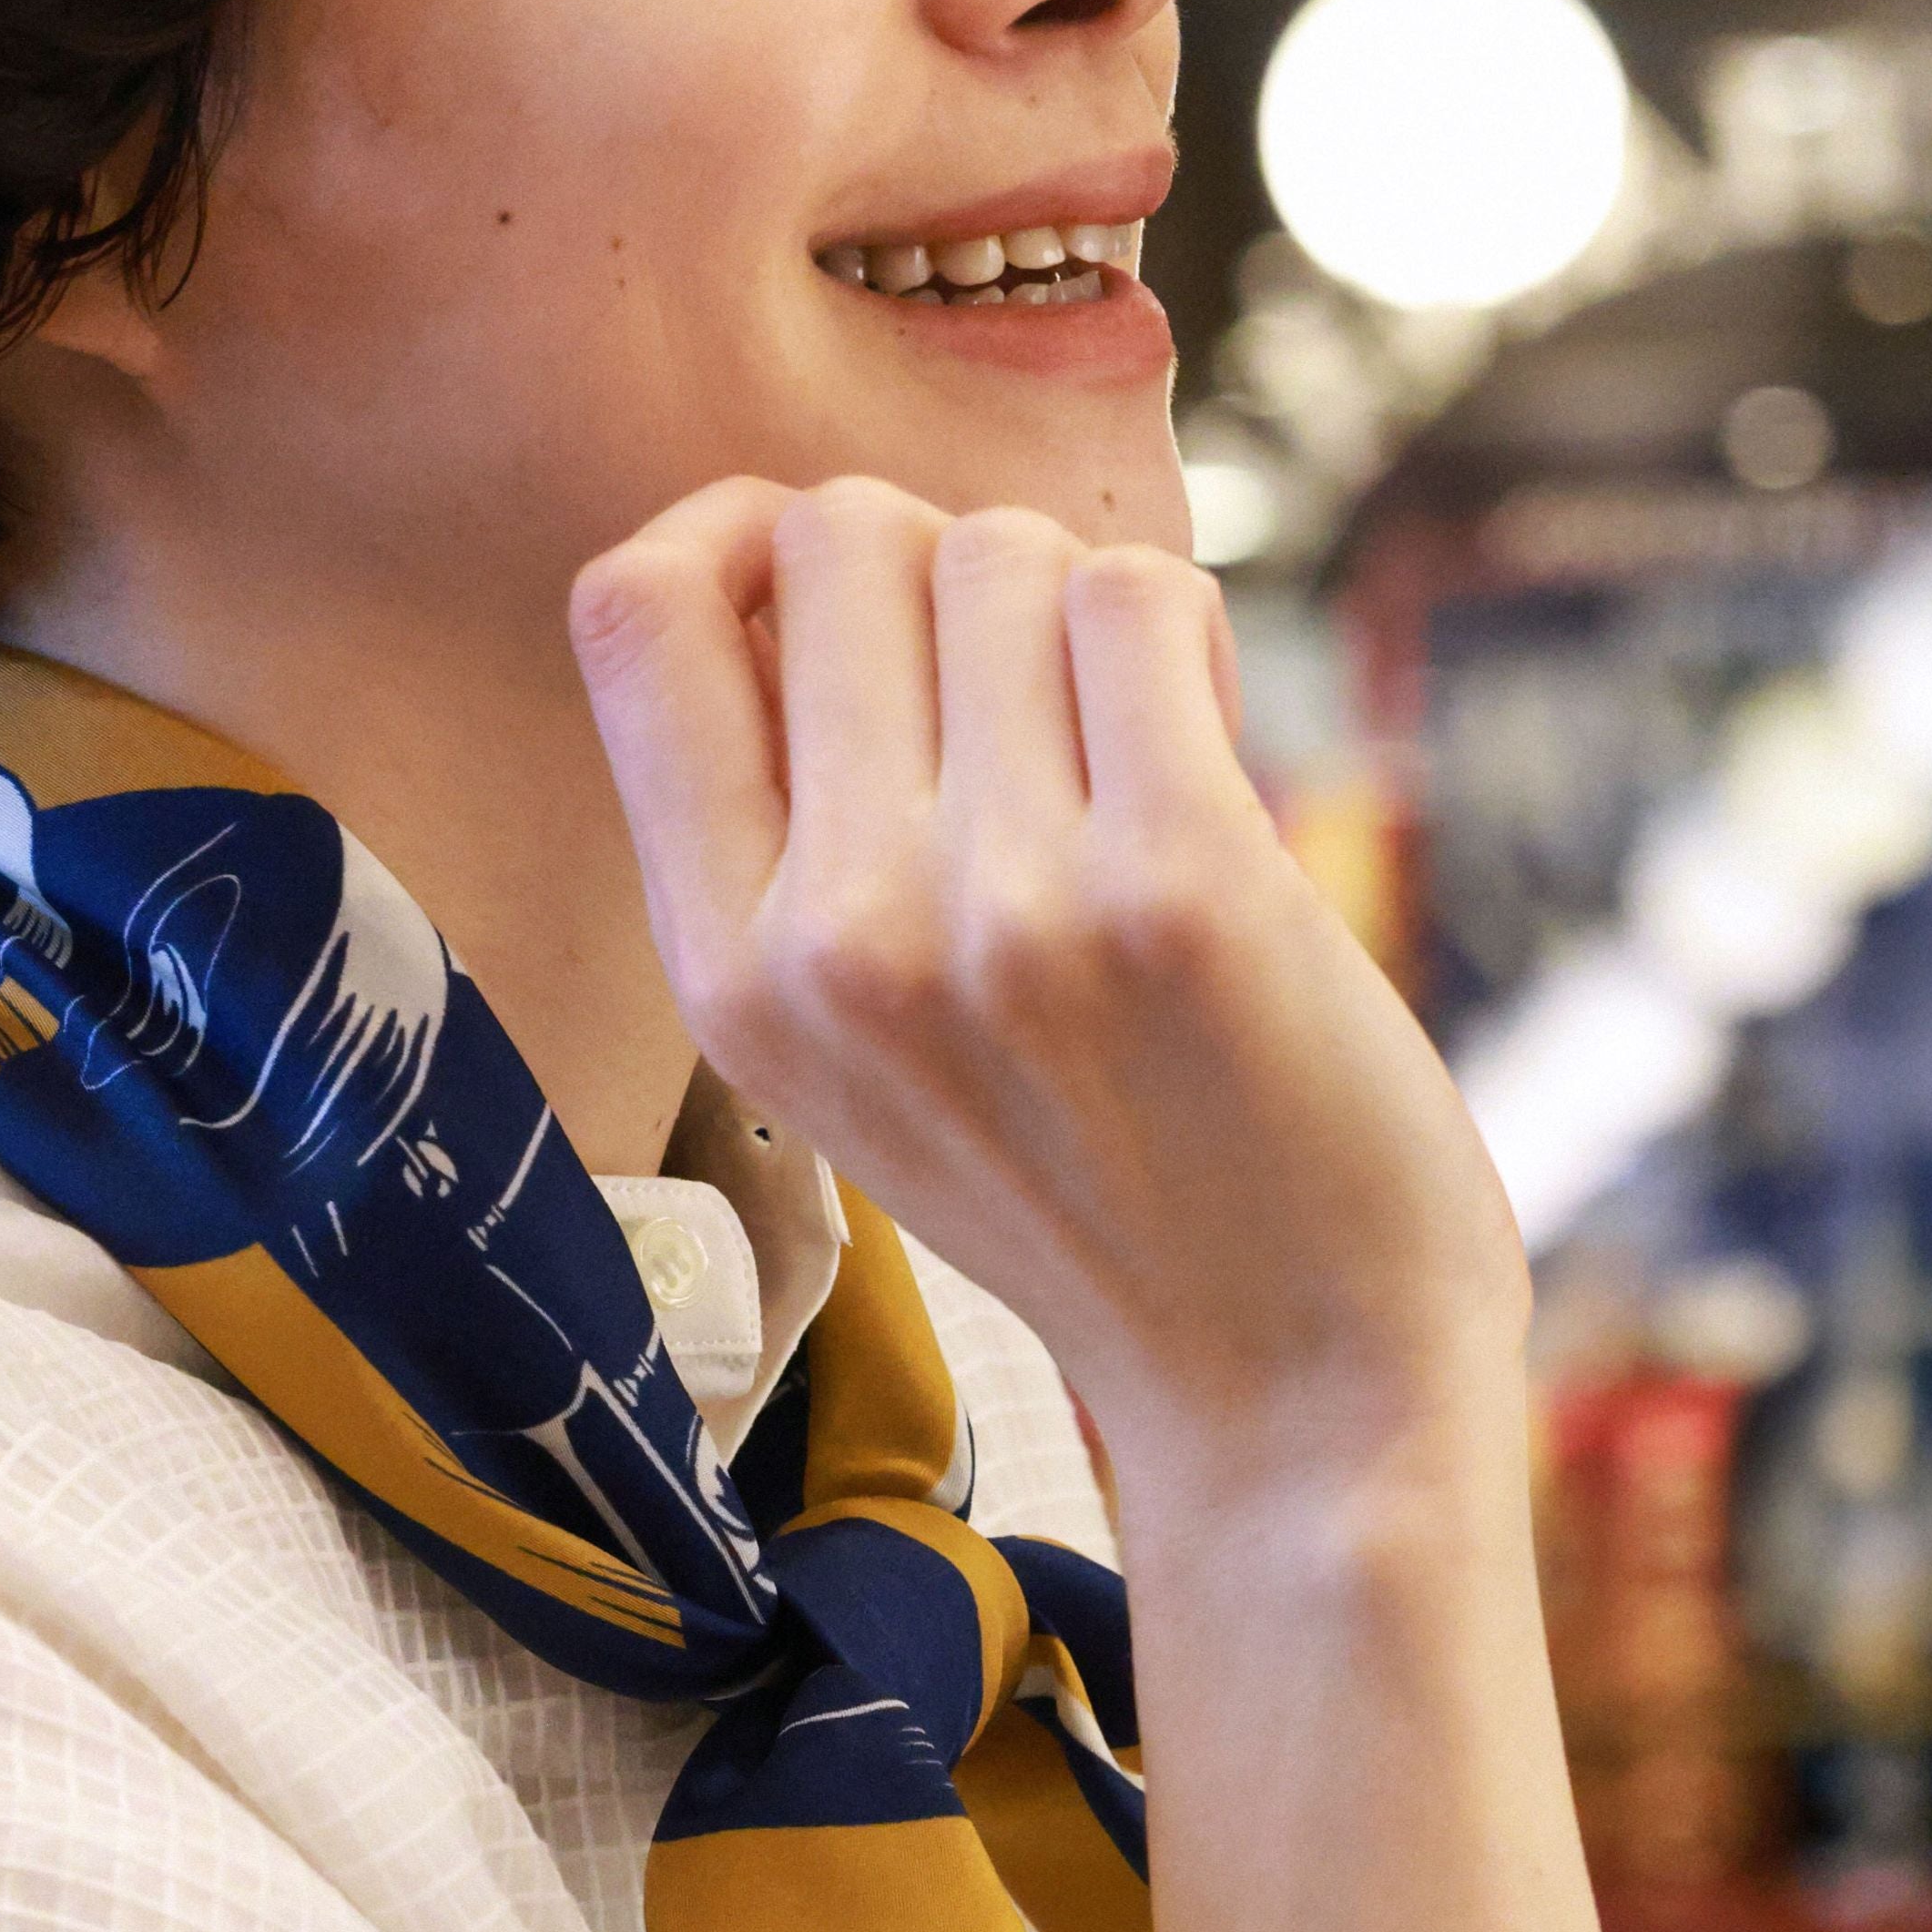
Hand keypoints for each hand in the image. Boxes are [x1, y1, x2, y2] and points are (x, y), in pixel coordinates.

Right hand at [569, 475, 1525, 1494]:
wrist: (1297, 1399)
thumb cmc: (1107, 1198)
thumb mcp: (865, 1062)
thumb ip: (798, 847)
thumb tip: (801, 558)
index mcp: (730, 977)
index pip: (634, 610)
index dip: (747, 532)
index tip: (847, 587)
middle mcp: (835, 939)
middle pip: (841, 535)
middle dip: (959, 571)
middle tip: (1045, 708)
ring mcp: (1000, 911)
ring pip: (1004, 553)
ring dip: (1091, 617)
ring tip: (1141, 764)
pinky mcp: (1176, 886)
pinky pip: (1142, 597)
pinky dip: (1194, 641)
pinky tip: (1222, 753)